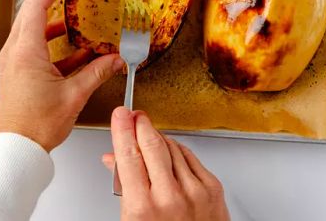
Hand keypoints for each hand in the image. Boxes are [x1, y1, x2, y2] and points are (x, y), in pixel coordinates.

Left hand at [0, 0, 125, 151]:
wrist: (17, 150)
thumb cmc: (35, 126)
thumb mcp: (74, 94)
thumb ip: (97, 72)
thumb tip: (115, 60)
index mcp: (26, 51)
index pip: (38, 4)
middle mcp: (15, 52)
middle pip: (32, 12)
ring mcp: (15, 63)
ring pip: (34, 31)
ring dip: (57, 25)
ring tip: (80, 25)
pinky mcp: (18, 73)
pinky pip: (35, 49)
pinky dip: (55, 46)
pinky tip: (78, 56)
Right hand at [102, 107, 229, 220]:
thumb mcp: (131, 220)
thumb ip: (123, 187)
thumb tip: (113, 159)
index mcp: (142, 208)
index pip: (129, 156)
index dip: (123, 129)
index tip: (120, 115)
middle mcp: (169, 197)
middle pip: (152, 144)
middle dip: (141, 124)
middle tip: (134, 115)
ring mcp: (194, 191)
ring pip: (172, 148)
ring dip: (158, 136)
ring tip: (148, 132)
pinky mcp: (212, 188)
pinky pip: (190, 157)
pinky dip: (177, 149)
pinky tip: (170, 148)